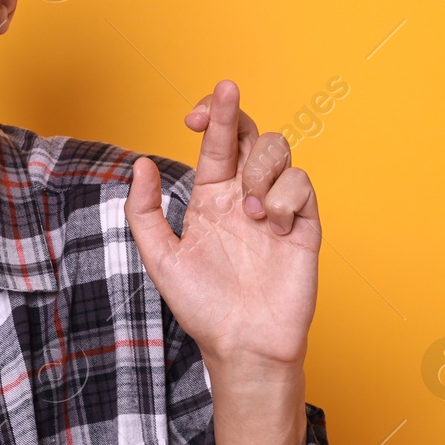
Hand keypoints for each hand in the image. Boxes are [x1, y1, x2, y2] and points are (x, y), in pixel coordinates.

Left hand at [123, 79, 319, 370]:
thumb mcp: (160, 257)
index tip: (194, 113)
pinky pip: (302, 185)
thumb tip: (140, 164)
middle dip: (236, 112)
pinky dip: (286, 199)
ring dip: (261, 167)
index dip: (211, 116)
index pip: (216, 144)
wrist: (241, 345)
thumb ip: (144, 211)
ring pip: (278, 150)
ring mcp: (277, 208)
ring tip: (251, 210)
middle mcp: (245, 196)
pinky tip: (273, 227)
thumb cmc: (201, 306)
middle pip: (250, 134)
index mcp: (211, 198)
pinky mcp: (305, 225)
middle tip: (224, 99)